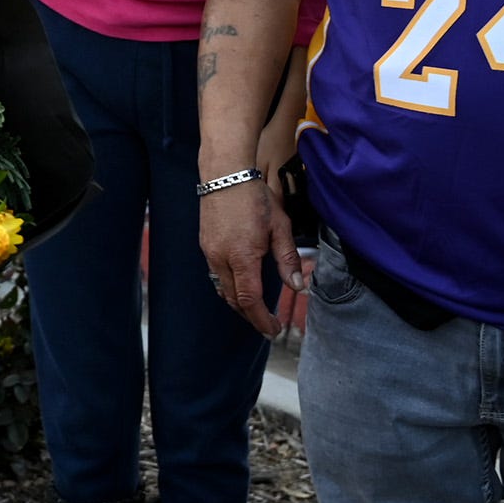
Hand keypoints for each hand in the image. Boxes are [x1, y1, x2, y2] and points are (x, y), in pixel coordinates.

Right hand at [199, 174, 297, 337]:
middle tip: (268, 324)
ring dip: (239, 303)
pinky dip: (230, 286)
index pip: (250, 300)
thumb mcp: (280, 226)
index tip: (274, 329)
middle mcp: (221, 258)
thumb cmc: (254, 196)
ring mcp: (210, 252)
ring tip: (256, 309)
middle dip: (251, 316)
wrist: (225, 173)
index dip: (262, 319)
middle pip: (234, 300)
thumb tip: (297, 286)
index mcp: (242, 256)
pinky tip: (242, 284)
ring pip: (223, 289)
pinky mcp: (205, 245)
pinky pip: (217, 275)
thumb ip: (288, 259)